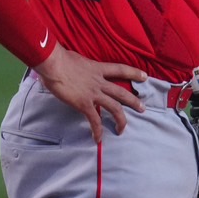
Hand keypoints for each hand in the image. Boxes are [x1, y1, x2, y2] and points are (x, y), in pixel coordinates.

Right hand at [31, 45, 146, 142]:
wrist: (53, 64)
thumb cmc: (60, 58)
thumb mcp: (77, 59)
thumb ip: (82, 65)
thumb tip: (77, 65)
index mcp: (98, 69)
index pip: (121, 69)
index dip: (134, 73)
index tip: (145, 76)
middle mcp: (99, 82)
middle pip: (122, 93)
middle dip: (134, 101)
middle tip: (142, 108)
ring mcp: (93, 94)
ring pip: (114, 108)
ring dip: (121, 119)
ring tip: (123, 128)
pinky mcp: (84, 104)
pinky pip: (94, 119)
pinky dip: (97, 130)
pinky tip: (98, 139)